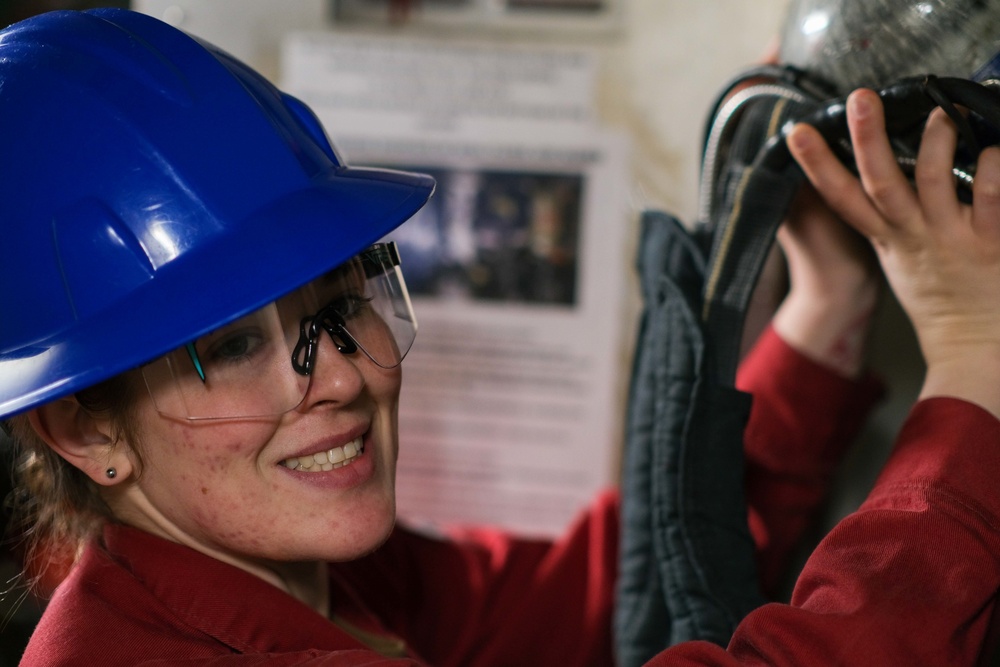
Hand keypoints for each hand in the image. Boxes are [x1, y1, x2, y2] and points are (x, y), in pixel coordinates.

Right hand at [788, 89, 999, 416]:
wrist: (975, 345)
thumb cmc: (941, 297)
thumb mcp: (900, 259)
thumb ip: (889, 219)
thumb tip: (875, 174)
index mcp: (889, 239)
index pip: (842, 198)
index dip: (817, 165)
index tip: (797, 132)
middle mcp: (915, 236)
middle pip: (880, 184)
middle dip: (866, 140)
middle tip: (859, 99)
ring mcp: (952, 239)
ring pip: (934, 183)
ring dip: (936, 143)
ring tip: (939, 111)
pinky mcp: (992, 243)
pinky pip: (991, 198)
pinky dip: (992, 169)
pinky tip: (994, 148)